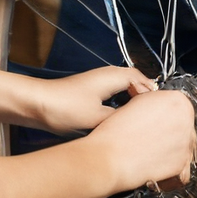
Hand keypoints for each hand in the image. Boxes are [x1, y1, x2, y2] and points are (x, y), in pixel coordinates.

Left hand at [36, 66, 156, 135]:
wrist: (37, 104)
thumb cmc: (64, 107)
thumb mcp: (98, 118)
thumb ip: (121, 119)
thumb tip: (136, 123)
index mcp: (113, 76)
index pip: (142, 79)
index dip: (153, 94)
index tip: (160, 111)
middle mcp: (107, 74)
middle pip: (135, 81)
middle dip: (146, 96)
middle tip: (154, 115)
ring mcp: (98, 81)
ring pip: (125, 87)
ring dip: (134, 99)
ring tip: (141, 117)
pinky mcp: (91, 90)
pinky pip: (115, 92)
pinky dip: (122, 102)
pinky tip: (121, 117)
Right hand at [88, 88, 196, 192]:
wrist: (109, 157)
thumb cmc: (116, 130)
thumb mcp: (136, 101)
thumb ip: (152, 99)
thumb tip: (152, 100)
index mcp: (178, 101)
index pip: (179, 105)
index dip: (164, 112)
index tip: (155, 117)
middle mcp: (186, 121)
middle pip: (183, 125)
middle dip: (170, 130)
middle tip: (151, 134)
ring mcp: (186, 145)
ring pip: (183, 146)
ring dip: (170, 148)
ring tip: (149, 149)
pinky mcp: (182, 167)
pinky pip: (182, 167)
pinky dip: (171, 169)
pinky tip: (154, 162)